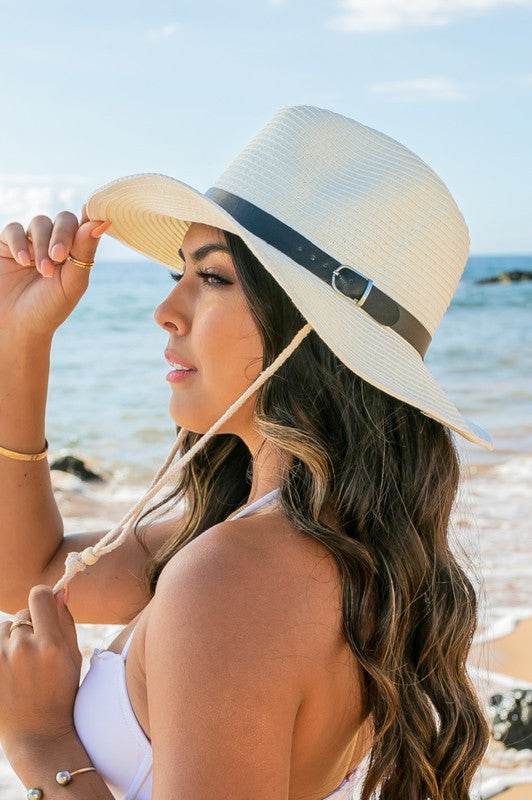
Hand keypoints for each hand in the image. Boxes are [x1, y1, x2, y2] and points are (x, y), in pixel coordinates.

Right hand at [0, 206, 109, 336]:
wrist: (17, 326)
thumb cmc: (49, 308)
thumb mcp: (71, 283)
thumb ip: (84, 252)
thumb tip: (101, 222)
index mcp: (76, 252)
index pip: (85, 225)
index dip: (90, 216)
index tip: (93, 213)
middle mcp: (54, 243)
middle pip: (64, 220)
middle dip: (62, 235)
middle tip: (59, 257)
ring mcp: (31, 242)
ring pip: (40, 222)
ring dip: (42, 244)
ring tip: (43, 270)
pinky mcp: (8, 244)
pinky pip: (13, 229)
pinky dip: (19, 242)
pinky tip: (23, 262)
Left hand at [0, 585, 81, 752]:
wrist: (36, 734)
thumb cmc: (61, 693)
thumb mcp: (73, 657)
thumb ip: (66, 620)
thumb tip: (60, 590)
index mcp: (49, 645)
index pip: (39, 596)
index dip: (44, 597)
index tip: (46, 607)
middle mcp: (22, 649)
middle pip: (22, 615)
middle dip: (31, 626)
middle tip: (38, 650)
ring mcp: (0, 660)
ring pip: (4, 629)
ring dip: (12, 639)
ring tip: (22, 664)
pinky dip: (2, 651)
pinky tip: (11, 670)